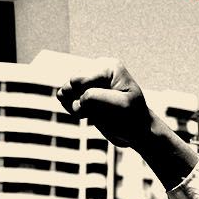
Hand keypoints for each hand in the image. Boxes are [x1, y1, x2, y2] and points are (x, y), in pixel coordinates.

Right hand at [46, 52, 161, 149]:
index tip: (108, 110)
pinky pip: (63, 97)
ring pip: (65, 91)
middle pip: (71, 84)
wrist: (135, 131)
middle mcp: (97, 68)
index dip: (88, 99)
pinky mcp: (80, 90)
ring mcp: (88, 78)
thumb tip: (77, 98)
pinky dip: (71, 108)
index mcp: (109, 66)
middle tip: (100, 113)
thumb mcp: (122, 107)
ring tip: (93, 114)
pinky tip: (86, 114)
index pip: (82, 81)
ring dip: (75, 107)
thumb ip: (97, 98)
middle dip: (80, 102)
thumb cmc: (132, 118)